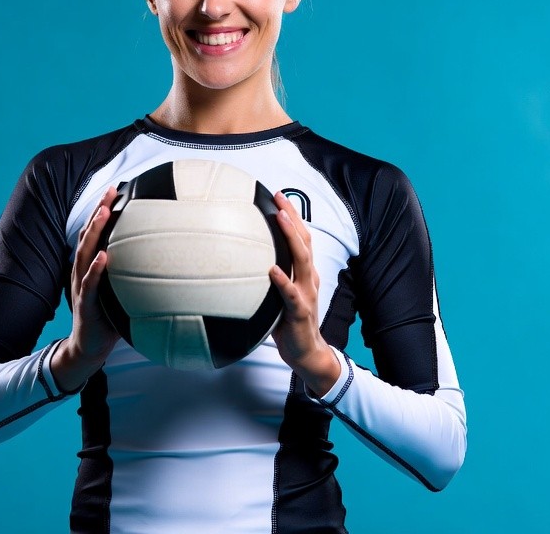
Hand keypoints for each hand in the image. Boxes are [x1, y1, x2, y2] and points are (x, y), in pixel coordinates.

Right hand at [50, 187, 119, 391]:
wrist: (89, 347)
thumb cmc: (108, 316)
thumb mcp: (120, 289)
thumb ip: (131, 271)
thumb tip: (162, 256)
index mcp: (91, 265)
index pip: (95, 232)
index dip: (102, 210)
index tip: (115, 189)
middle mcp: (83, 271)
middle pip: (88, 235)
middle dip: (98, 211)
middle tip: (110, 191)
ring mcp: (82, 286)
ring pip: (85, 253)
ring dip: (94, 232)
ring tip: (103, 213)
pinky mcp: (85, 304)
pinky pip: (90, 284)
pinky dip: (95, 269)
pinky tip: (103, 257)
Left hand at [269, 191, 340, 396]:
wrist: (306, 351)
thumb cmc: (289, 320)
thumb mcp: (279, 292)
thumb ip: (269, 274)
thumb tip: (241, 258)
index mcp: (304, 272)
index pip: (301, 238)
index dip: (292, 216)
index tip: (279, 196)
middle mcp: (308, 277)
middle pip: (303, 241)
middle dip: (292, 217)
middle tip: (279, 198)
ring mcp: (306, 293)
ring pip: (302, 260)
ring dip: (291, 238)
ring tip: (280, 220)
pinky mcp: (299, 311)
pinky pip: (291, 293)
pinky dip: (283, 280)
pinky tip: (272, 269)